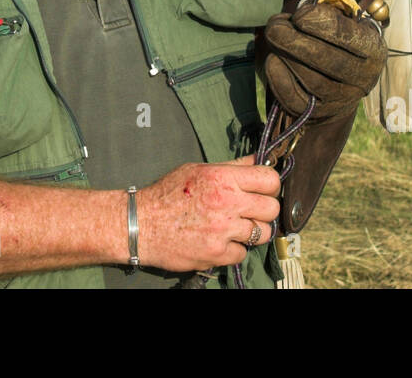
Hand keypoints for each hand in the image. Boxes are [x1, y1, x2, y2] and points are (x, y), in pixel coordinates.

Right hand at [134, 155, 280, 271]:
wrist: (140, 224)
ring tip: (236, 228)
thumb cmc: (167, 194)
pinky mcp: (216, 253)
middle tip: (251, 211)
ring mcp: (223, 230)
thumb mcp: (198, 169)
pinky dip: (234, 249)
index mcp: (222, 178)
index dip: (271, 185)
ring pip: (262, 233)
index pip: (269, 179)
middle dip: (264, 210)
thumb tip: (259, 159)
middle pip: (271, 208)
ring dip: (252, 232)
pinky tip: (220, 241)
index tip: (265, 190)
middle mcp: (226, 202)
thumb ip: (231, 166)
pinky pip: (242, 253)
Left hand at [259, 0, 387, 120]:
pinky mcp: (319, 114)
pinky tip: (273, 60)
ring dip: (285, 56)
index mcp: (373, 48)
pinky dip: (279, 78)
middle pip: (327, 59)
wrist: (340, 82)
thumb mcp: (342, 22)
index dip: (318, 22)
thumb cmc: (337, 41)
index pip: (347, 35)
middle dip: (294, 40)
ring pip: (311, 80)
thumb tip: (299, 12)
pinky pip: (295, 99)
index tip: (299, 15)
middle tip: (274, 26)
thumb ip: (325, 13)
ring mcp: (342, 99)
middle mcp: (363, 77)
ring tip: (273, 38)